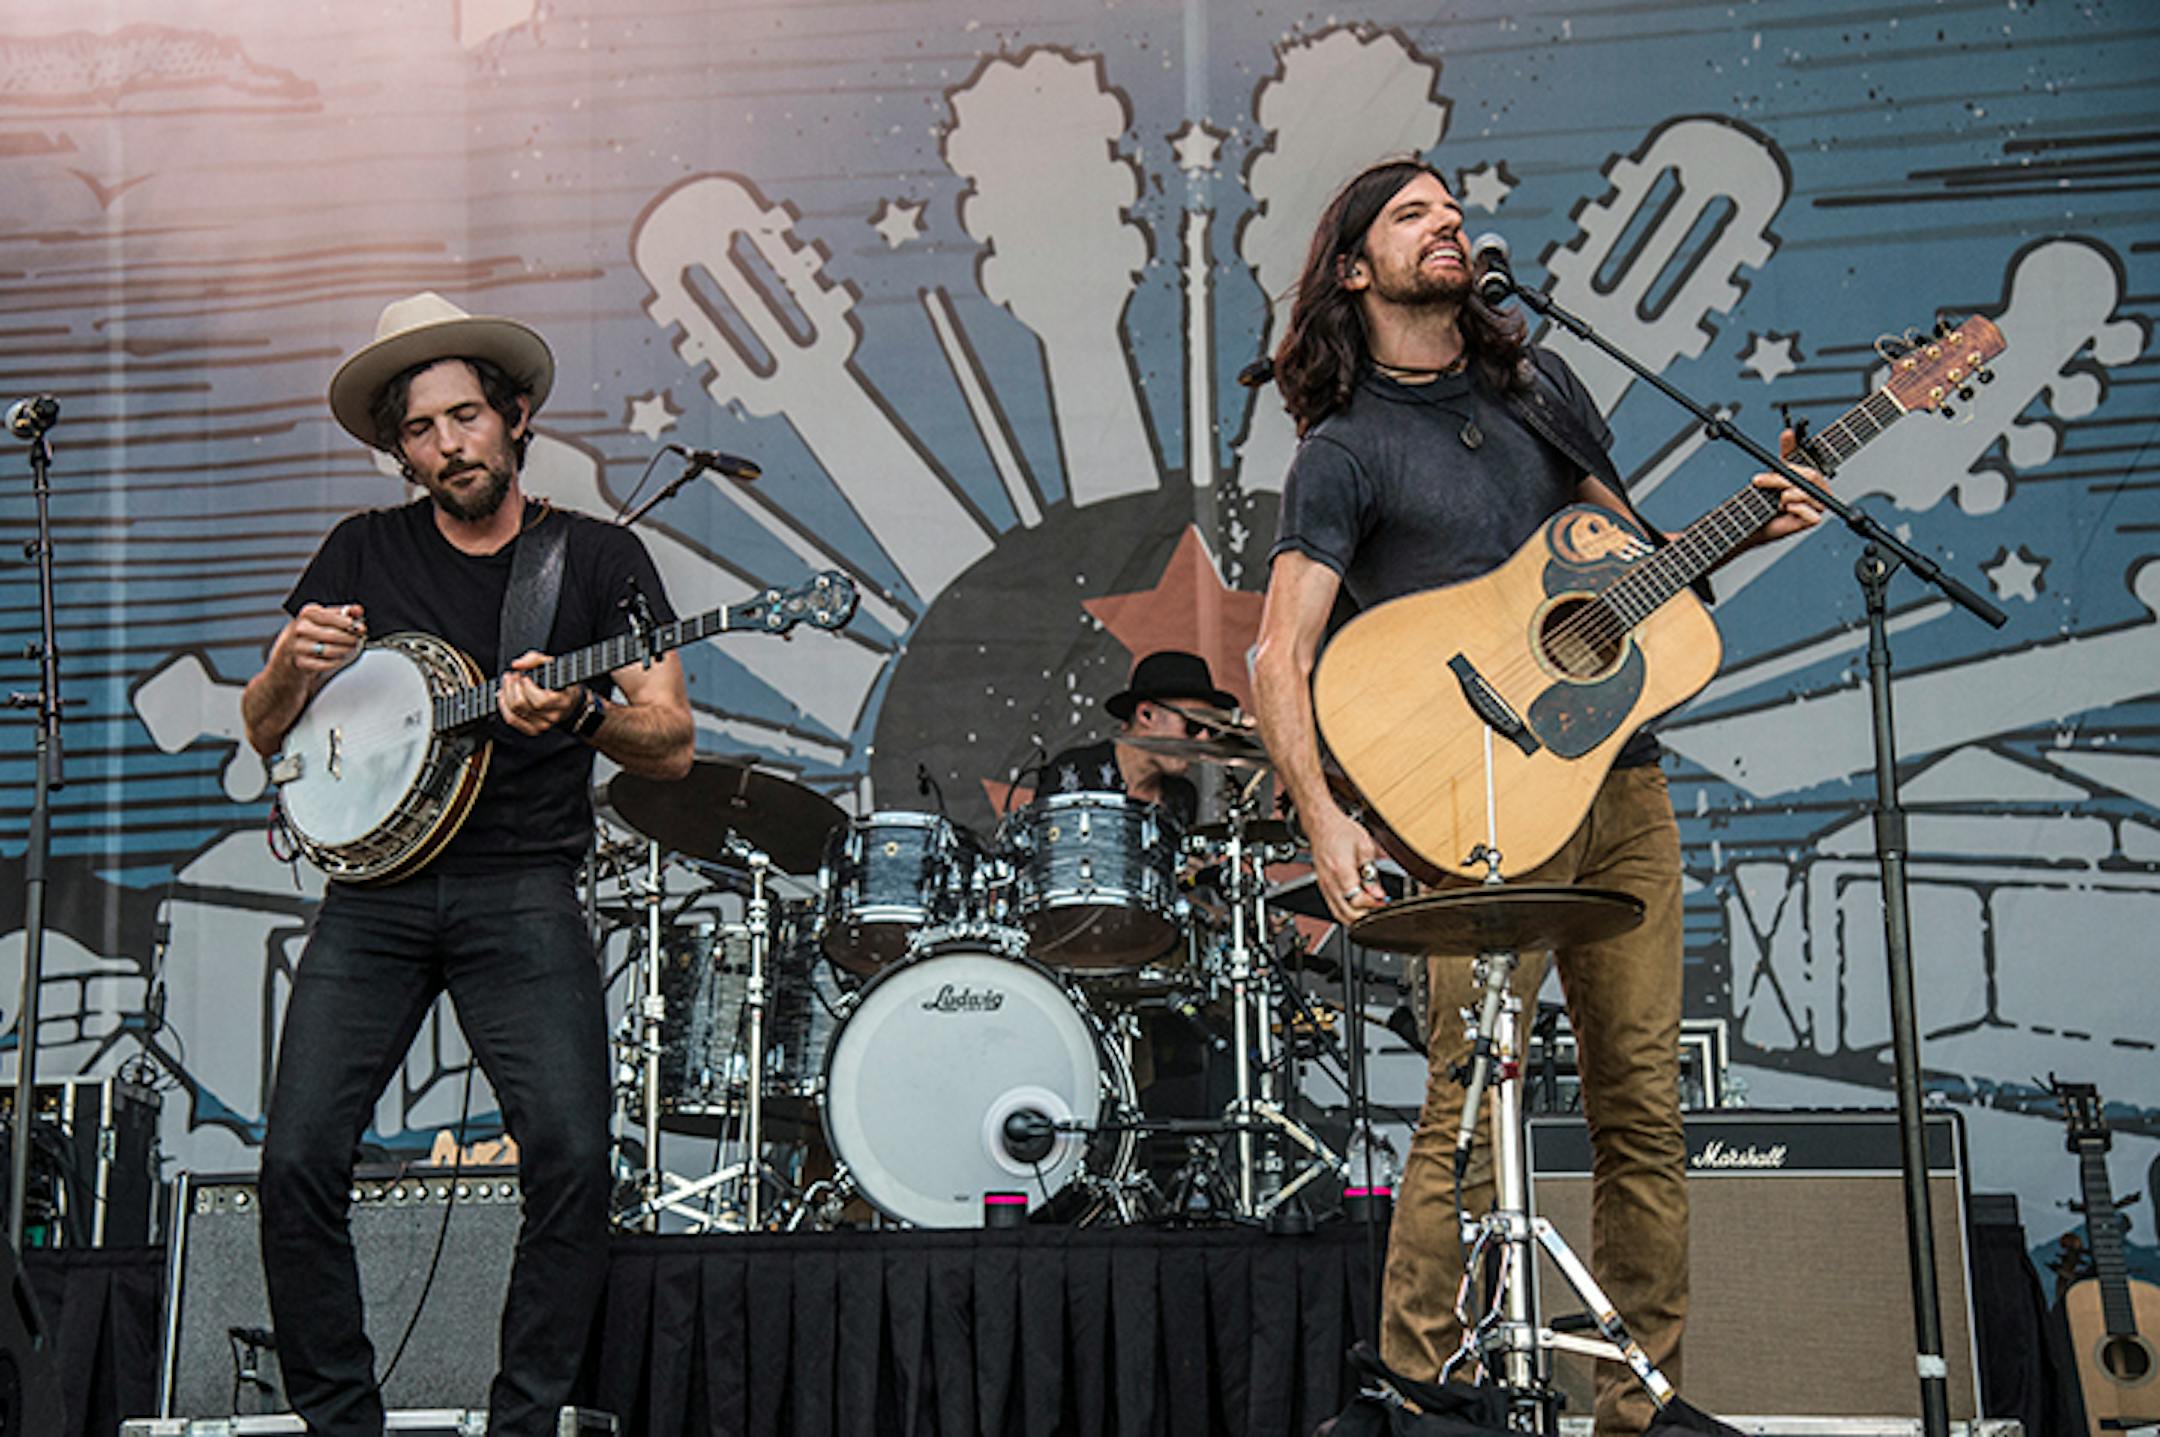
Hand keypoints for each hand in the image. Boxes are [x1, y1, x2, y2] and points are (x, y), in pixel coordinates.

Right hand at [282, 603, 365, 676]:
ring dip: (344, 651)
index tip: (360, 628)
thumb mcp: (328, 618)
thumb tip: (357, 610)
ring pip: (328, 650)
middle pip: (331, 634)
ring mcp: (298, 646)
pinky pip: (323, 664)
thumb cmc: (315, 633)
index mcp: (308, 613)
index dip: (347, 623)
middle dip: (349, 639)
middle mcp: (300, 628)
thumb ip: (345, 613)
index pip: (329, 616)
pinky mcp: (300, 662)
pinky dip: (335, 662)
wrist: (292, 653)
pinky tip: (338, 658)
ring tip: (349, 649)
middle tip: (357, 640)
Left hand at [499, 651, 579, 734]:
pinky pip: (512, 720)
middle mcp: (554, 715)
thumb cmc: (558, 680)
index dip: (527, 687)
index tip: (524, 676)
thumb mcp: (550, 664)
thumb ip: (534, 659)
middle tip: (513, 676)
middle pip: (522, 705)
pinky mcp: (533, 729)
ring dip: (506, 694)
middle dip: (512, 687)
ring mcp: (543, 724)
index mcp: (562, 700)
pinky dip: (503, 707)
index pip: (540, 700)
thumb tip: (517, 665)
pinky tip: (503, 696)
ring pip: (514, 712)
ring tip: (509, 683)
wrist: (567, 697)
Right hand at [1311, 805, 1389, 927]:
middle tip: (1379, 907)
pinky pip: (1334, 908)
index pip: (1357, 900)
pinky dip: (1347, 912)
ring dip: (1357, 917)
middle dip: (1366, 915)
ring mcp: (1325, 887)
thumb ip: (1372, 873)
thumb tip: (1378, 894)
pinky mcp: (1323, 888)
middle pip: (1348, 914)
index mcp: (1341, 870)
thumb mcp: (1365, 847)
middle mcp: (1330, 882)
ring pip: (1340, 915)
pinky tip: (1358, 907)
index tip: (1384, 900)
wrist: (1322, 825)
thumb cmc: (1341, 832)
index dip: (1373, 904)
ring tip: (1370, 908)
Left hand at [1750, 428, 1827, 543]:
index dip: (1794, 465)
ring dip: (1782, 497)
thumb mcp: (1777, 471)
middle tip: (1759, 481)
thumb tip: (1789, 433)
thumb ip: (1786, 451)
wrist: (1759, 521)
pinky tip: (1785, 511)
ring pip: (1801, 493)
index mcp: (1816, 478)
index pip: (1811, 467)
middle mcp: (1821, 490)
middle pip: (1809, 477)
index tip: (1779, 463)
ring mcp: (1819, 506)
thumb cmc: (1770, 497)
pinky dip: (1789, 509)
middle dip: (1780, 479)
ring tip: (1776, 502)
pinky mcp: (1814, 519)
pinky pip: (1802, 509)